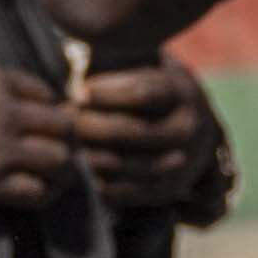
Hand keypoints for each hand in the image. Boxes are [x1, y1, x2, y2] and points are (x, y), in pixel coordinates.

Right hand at [0, 59, 80, 211]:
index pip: (46, 90)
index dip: (50, 107)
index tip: (44, 121)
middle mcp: (3, 110)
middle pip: (62, 124)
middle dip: (65, 138)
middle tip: (57, 150)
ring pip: (60, 159)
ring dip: (62, 169)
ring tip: (55, 177)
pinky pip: (37, 192)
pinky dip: (44, 195)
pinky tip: (38, 195)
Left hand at [68, 55, 217, 214]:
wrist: (191, 126)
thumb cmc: (153, 87)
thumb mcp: (148, 67)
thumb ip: (120, 67)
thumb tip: (78, 71)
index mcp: (182, 93)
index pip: (141, 94)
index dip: (105, 93)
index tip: (76, 91)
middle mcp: (189, 130)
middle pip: (131, 131)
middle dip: (91, 124)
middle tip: (65, 118)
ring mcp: (182, 164)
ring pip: (125, 163)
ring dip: (90, 152)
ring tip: (70, 140)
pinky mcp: (168, 189)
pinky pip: (125, 190)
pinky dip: (99, 177)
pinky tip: (84, 162)